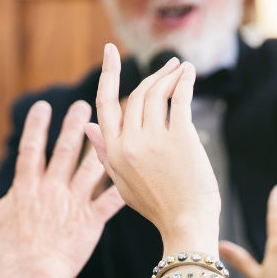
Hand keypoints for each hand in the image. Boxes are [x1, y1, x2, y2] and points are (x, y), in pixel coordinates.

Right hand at [0, 99, 125, 277]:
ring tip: (110, 128)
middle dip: (73, 125)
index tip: (42, 106)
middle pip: (64, 150)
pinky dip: (123, 187)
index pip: (31, 149)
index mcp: (27, 188)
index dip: (36, 126)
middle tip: (82, 104)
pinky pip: (110, 200)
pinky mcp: (91, 220)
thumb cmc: (6, 254)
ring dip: (99, 146)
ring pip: (90, 168)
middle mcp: (52, 189)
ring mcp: (73, 203)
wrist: (30, 276)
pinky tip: (135, 173)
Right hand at [87, 44, 219, 251]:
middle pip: (136, 95)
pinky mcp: (180, 138)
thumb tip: (86, 127)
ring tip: (181, 69)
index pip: (106, 104)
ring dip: (170, 75)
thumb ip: (104, 153)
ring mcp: (154, 140)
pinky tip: (189, 73)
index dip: (109, 74)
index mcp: (113, 153)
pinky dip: (185, 81)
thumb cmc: (159, 207)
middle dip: (153, 75)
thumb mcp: (122, 182)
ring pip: (156, 94)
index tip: (110, 51)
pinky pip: (179, 99)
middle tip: (169, 64)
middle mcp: (129, 143)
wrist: (186, 226)